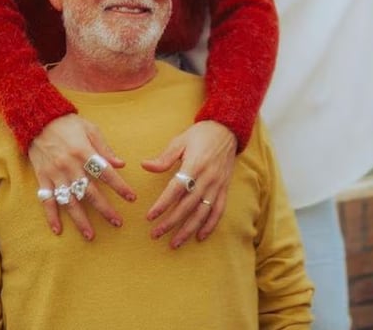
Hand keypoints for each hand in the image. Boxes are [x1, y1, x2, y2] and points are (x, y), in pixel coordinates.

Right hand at [29, 114, 135, 239]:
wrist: (38, 119)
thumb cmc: (68, 123)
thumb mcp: (90, 129)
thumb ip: (105, 148)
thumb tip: (121, 164)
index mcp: (84, 151)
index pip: (106, 173)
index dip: (120, 186)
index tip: (131, 198)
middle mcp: (70, 165)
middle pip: (90, 192)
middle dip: (105, 209)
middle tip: (117, 223)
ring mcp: (55, 174)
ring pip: (69, 201)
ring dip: (80, 220)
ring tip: (91, 235)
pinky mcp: (42, 178)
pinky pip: (46, 201)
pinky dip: (51, 216)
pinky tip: (58, 230)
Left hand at [141, 120, 236, 247]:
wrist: (227, 130)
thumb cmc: (200, 135)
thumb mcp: (180, 141)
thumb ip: (164, 157)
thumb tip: (145, 166)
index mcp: (195, 164)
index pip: (176, 189)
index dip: (163, 204)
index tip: (150, 216)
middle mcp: (207, 178)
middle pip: (187, 206)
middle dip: (170, 222)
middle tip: (155, 234)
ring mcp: (217, 185)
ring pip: (202, 213)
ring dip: (188, 230)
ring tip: (174, 243)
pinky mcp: (224, 189)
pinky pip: (218, 211)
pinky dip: (210, 226)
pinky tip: (199, 237)